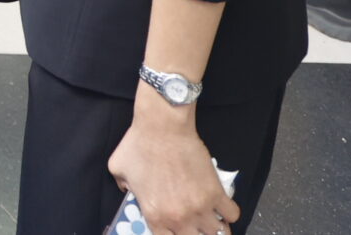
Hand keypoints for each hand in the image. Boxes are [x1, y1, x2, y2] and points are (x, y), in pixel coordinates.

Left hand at [107, 96, 240, 234]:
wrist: (163, 126)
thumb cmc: (139, 144)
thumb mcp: (118, 169)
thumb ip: (123, 187)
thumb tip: (128, 190)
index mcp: (154, 216)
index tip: (176, 231)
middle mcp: (179, 218)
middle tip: (197, 229)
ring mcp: (200, 207)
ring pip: (218, 233)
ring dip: (216, 229)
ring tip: (214, 224)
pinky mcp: (216, 192)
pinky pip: (232, 214)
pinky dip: (229, 214)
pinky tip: (223, 208)